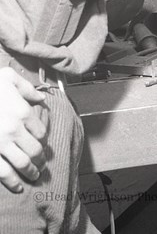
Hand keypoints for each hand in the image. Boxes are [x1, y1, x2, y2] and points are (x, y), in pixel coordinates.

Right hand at [0, 67, 46, 192]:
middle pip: (35, 149)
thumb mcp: (8, 78)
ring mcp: (0, 144)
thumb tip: (40, 97)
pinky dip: (12, 181)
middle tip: (42, 165)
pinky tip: (17, 186)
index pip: (41, 132)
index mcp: (22, 112)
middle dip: (40, 159)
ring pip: (22, 163)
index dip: (44, 141)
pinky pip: (2, 171)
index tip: (43, 145)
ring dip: (30, 172)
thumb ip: (26, 88)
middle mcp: (14, 129)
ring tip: (35, 176)